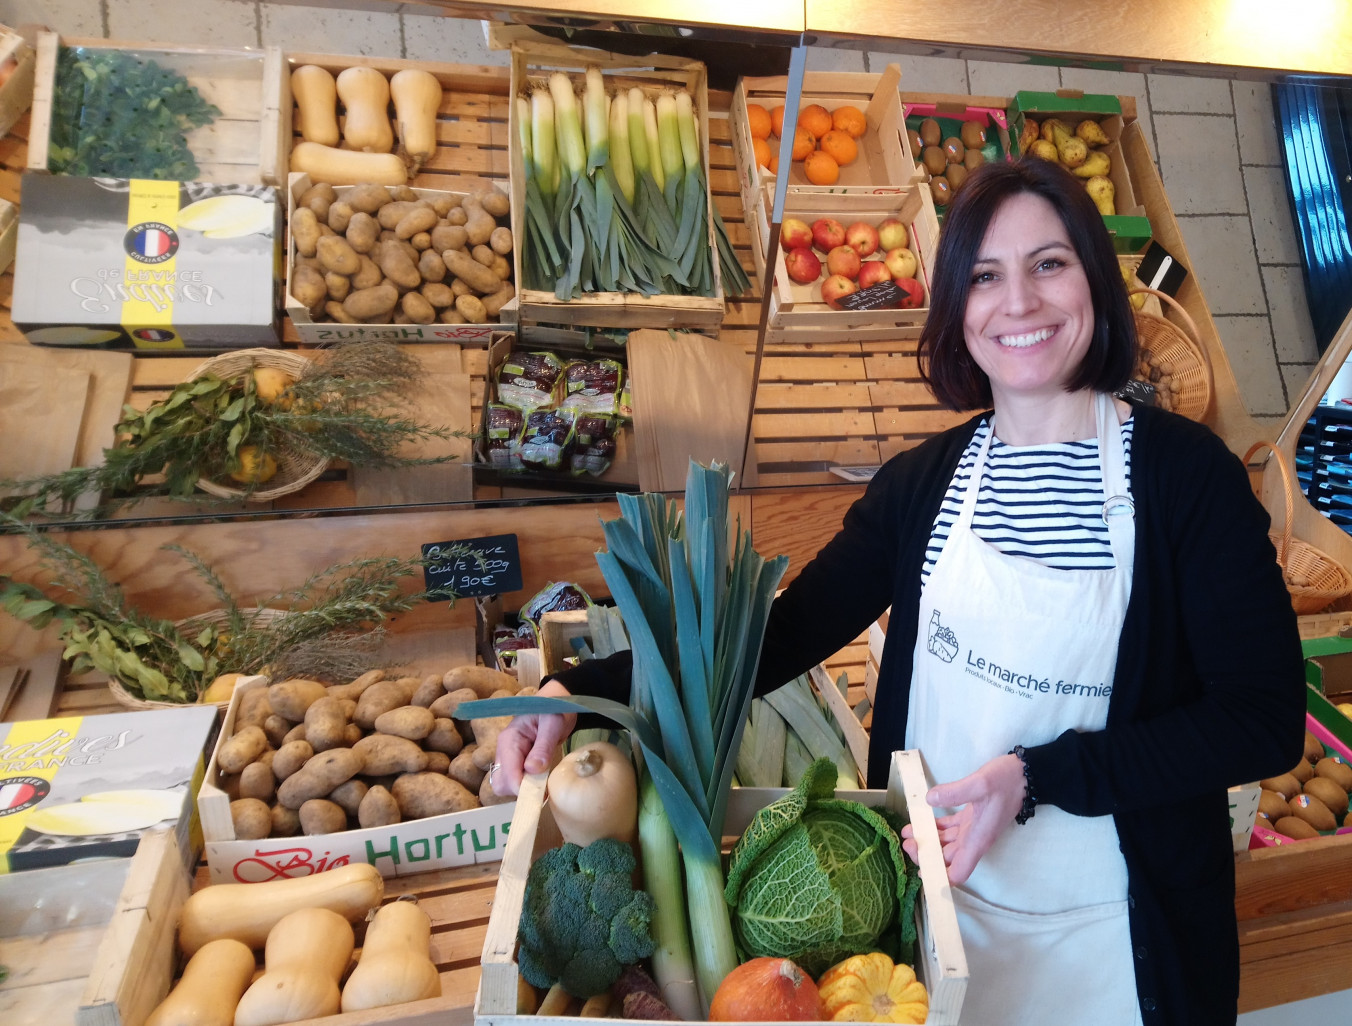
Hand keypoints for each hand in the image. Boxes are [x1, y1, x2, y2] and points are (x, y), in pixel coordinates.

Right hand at [491, 680, 576, 795]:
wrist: (559, 702)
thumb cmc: (555, 708)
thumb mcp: (552, 724)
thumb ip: (543, 746)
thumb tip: (532, 770)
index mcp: (509, 739)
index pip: (507, 773)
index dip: (521, 788)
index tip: (542, 795)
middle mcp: (505, 751)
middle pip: (501, 784)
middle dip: (520, 791)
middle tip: (544, 788)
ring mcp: (510, 759)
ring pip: (506, 786)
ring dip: (524, 790)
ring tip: (545, 783)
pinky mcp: (518, 764)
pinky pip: (517, 782)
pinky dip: (528, 787)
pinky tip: (543, 781)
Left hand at [899, 753, 1026, 884]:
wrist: (1027, 773)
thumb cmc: (1006, 781)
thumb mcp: (980, 783)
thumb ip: (955, 792)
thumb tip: (929, 799)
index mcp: (977, 840)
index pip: (958, 873)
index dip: (940, 876)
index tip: (920, 866)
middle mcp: (975, 839)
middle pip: (947, 859)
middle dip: (926, 854)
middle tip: (906, 840)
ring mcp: (974, 829)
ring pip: (947, 844)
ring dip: (928, 841)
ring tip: (908, 830)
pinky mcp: (972, 817)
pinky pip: (951, 829)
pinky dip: (936, 828)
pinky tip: (923, 821)